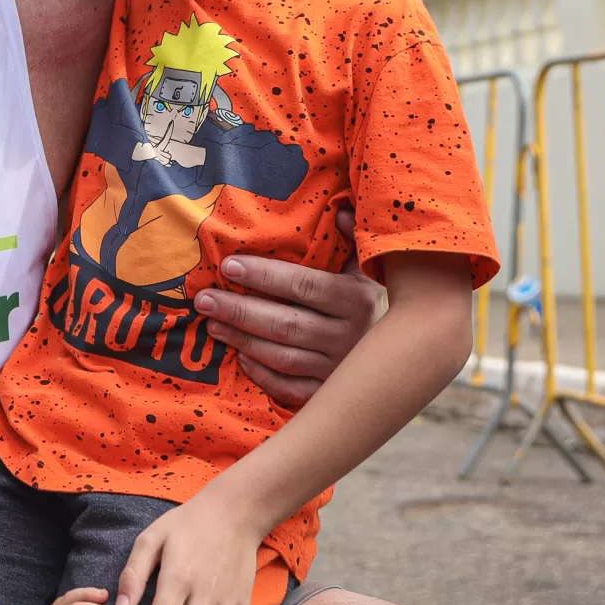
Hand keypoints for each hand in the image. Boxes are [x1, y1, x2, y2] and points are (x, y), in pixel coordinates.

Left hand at [196, 208, 380, 409]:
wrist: (400, 353)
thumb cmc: (367, 300)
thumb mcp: (365, 267)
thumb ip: (353, 238)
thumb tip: (340, 210)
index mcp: (356, 299)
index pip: (304, 286)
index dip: (265, 276)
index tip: (229, 266)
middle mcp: (350, 337)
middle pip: (286, 325)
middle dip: (240, 311)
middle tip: (205, 299)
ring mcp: (339, 370)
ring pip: (283, 357)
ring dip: (243, 340)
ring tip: (212, 323)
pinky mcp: (329, 394)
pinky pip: (290, 388)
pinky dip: (263, 374)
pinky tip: (240, 358)